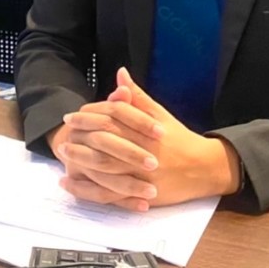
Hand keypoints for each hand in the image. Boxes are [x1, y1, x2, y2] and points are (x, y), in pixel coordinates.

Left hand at [52, 68, 240, 209]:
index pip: (112, 119)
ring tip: (63, 154)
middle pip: (106, 142)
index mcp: (146, 130)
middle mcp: (143, 151)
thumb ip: (137, 97)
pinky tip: (70, 183)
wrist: (204, 169)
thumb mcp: (160, 115)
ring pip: (106, 167)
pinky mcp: (141, 193)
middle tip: (64, 133)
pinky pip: (109, 193)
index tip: (73, 115)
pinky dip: (87, 189)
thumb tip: (120, 74)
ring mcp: (142, 174)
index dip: (89, 116)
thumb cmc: (179, 139)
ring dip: (81, 160)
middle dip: (81, 137)